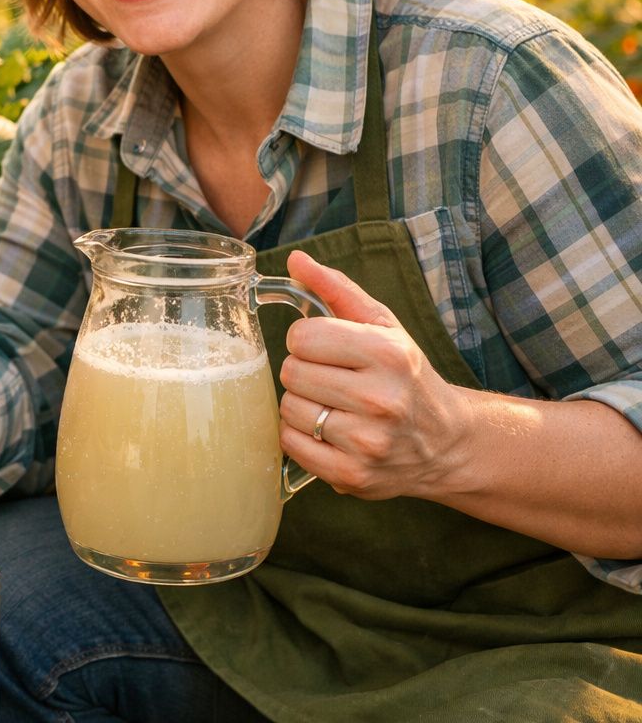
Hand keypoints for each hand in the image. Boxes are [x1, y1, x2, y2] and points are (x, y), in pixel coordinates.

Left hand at [275, 250, 474, 500]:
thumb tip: (295, 259)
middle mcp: (381, 399)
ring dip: (301, 405)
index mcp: (388, 353)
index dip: (307, 340)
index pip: (302, 336)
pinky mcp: (352, 476)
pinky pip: (291, 444)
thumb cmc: (405, 375)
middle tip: (330, 379)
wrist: (446, 442)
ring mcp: (367, 442)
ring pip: (289, 409)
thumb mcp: (382, 325)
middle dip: (304, 372)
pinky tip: (327, 431)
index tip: (326, 349)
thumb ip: (336, 289)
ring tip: (331, 406)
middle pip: (292, 373)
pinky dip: (300, 436)